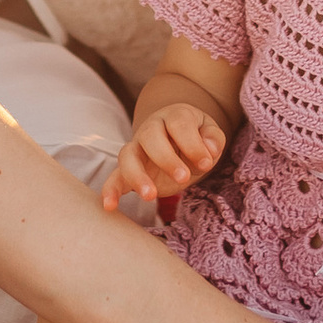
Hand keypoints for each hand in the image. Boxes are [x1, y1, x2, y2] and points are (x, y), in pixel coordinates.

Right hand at [102, 103, 225, 211]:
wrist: (179, 139)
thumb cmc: (197, 137)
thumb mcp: (210, 134)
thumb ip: (213, 139)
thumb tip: (209, 150)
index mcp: (174, 116)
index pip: (179, 124)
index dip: (193, 143)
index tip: (206, 163)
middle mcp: (151, 129)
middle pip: (150, 136)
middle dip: (166, 158)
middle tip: (183, 178)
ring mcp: (136, 148)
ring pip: (127, 156)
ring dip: (137, 176)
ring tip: (150, 196)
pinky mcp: (128, 169)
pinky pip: (114, 177)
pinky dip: (110, 190)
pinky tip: (110, 206)